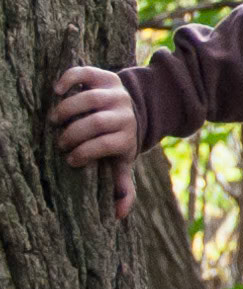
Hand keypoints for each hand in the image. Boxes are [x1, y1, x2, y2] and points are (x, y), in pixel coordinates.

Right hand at [50, 66, 138, 218]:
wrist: (141, 106)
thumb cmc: (122, 139)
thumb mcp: (124, 161)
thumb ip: (122, 186)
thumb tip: (119, 215)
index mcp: (127, 136)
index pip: (104, 145)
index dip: (84, 153)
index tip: (71, 160)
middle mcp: (124, 113)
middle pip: (96, 122)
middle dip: (73, 134)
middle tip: (60, 142)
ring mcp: (116, 92)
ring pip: (89, 98)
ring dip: (67, 110)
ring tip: (55, 121)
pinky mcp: (106, 76)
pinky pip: (86, 73)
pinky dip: (69, 79)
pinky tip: (56, 91)